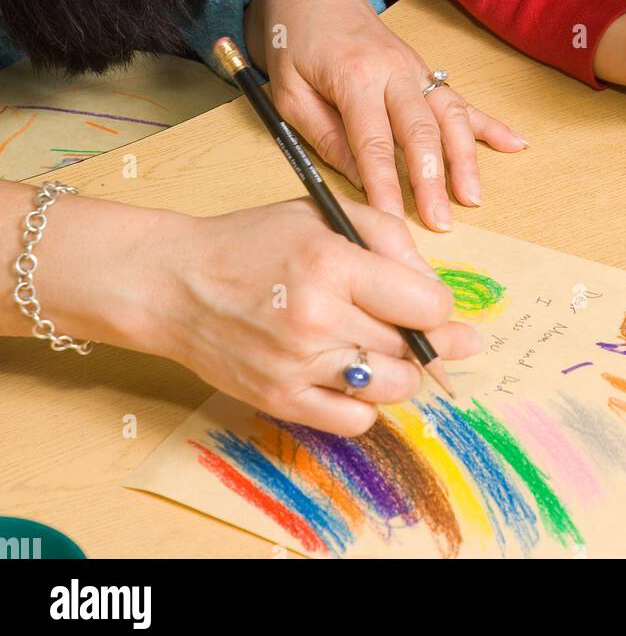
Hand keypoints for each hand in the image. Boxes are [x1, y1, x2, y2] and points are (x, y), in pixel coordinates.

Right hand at [159, 196, 484, 435]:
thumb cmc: (250, 243)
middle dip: (428, 340)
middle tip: (426, 331)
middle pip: (412, 348)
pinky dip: (367, 403)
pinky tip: (355, 375)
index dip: (440, 306)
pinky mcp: (281, 400)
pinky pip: (355, 421)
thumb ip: (387, 237)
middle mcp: (317, 319)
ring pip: (391, 388)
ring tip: (387, 350)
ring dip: (401, 372)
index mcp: (331, 263)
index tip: (433, 304)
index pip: (425, 304)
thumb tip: (432, 284)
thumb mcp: (321, 214)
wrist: (174, 283)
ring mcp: (298, 366)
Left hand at [243, 0, 525, 229]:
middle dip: (432, 180)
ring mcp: (416, 70)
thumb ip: (325, 135)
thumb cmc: (295, 45)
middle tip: (441, 222)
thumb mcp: (289, 94)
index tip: (392, 220)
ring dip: (465, 159)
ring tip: (473, 198)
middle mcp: (393, 71)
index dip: (385, 185)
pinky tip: (516, 144)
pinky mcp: (426, 72)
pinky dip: (490, 124)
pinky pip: (461, 100)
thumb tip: (360, 178)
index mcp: (354, 76)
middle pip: (420, 132)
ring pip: (450, 117)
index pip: (373, 142)